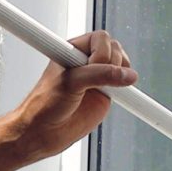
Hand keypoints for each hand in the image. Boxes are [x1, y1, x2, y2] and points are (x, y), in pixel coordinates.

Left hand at [6, 31, 137, 161]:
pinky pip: (123, 83)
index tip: (93, 67)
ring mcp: (97, 76)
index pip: (99, 38)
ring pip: (121, 63)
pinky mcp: (105, 92)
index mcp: (73, 50)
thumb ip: (99, 75)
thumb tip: (127, 75)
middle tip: (99, 80)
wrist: (44, 131)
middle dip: (112, 63)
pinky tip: (118, 92)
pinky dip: (126, 86)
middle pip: (114, 48)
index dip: (101, 52)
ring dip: (119, 74)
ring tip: (105, 88)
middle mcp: (86, 60)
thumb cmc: (45, 104)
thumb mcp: (71, 82)